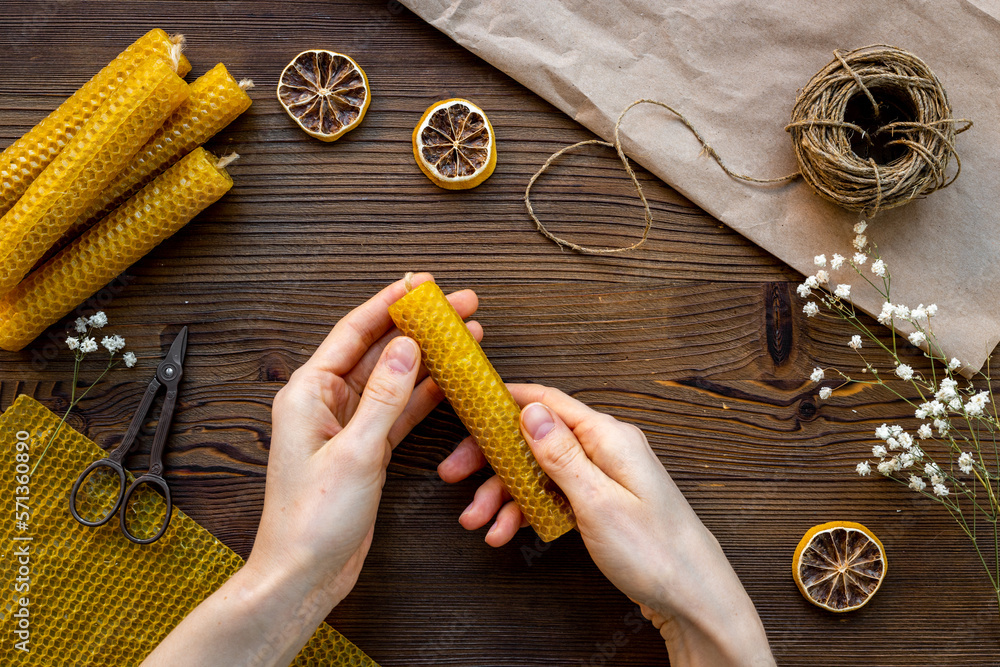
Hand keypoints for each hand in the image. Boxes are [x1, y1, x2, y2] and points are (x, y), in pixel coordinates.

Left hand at [146, 275, 484, 666]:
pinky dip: (424, 395)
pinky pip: (399, 410)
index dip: (389, 304)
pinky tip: (450, 380)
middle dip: (420, 326)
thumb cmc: (312, 519)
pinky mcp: (365, 448)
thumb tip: (406, 347)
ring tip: (467, 336)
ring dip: (428, 358)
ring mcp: (347, 425)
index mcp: (309, 393)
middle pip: (378, 350)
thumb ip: (384, 398)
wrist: (304, 573)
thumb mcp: (354, 452)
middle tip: (461, 306)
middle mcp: (326, 402)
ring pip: (393, 379)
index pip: (353, 332)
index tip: (422, 283)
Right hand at [438, 384, 773, 666]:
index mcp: (609, 437)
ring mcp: (603, 477)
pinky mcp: (601, 503)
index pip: (548, 402)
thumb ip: (561, 455)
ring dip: (504, 495)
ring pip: (539, 473)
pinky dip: (527, 513)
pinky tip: (505, 532)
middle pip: (535, 440)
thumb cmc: (655, 552)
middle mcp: (606, 450)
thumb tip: (531, 411)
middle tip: (453, 475)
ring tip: (476, 521)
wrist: (692, 598)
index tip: (467, 406)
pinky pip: (554, 497)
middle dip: (491, 460)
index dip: (503, 402)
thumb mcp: (598, 502)